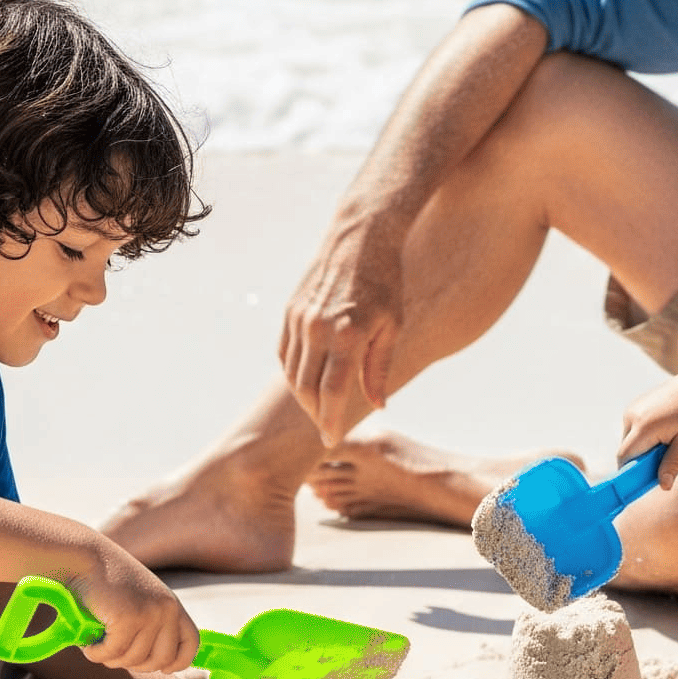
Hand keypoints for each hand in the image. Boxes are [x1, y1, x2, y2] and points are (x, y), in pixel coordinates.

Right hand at [67, 547, 199, 673]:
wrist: (85, 558)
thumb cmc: (106, 583)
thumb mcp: (140, 600)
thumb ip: (152, 624)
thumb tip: (158, 663)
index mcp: (172, 605)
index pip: (191, 644)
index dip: (178, 662)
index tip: (161, 668)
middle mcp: (167, 610)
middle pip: (161, 660)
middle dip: (136, 665)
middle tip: (113, 654)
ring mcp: (150, 614)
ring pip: (134, 660)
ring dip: (112, 659)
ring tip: (97, 645)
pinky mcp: (128, 618)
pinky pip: (114, 653)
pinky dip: (97, 654)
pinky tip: (88, 645)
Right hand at [279, 217, 402, 445]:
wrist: (359, 239)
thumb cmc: (385, 283)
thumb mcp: (393, 327)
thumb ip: (379, 368)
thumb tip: (378, 404)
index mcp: (348, 336)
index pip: (332, 393)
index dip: (330, 421)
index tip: (331, 439)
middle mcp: (319, 329)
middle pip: (306, 388)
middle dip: (314, 413)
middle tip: (324, 428)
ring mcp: (300, 319)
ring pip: (291, 372)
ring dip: (302, 395)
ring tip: (317, 407)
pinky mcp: (290, 311)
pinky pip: (285, 352)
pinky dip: (292, 371)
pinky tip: (306, 380)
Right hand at [618, 371, 677, 488]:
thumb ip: (674, 464)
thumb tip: (663, 486)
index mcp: (644, 426)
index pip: (626, 457)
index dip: (630, 472)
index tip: (641, 483)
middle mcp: (632, 416)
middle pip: (626, 450)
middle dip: (640, 461)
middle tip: (661, 465)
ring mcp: (631, 409)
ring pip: (629, 441)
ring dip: (641, 449)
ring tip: (665, 444)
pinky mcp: (633, 406)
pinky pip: (632, 430)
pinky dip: (642, 438)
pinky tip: (662, 433)